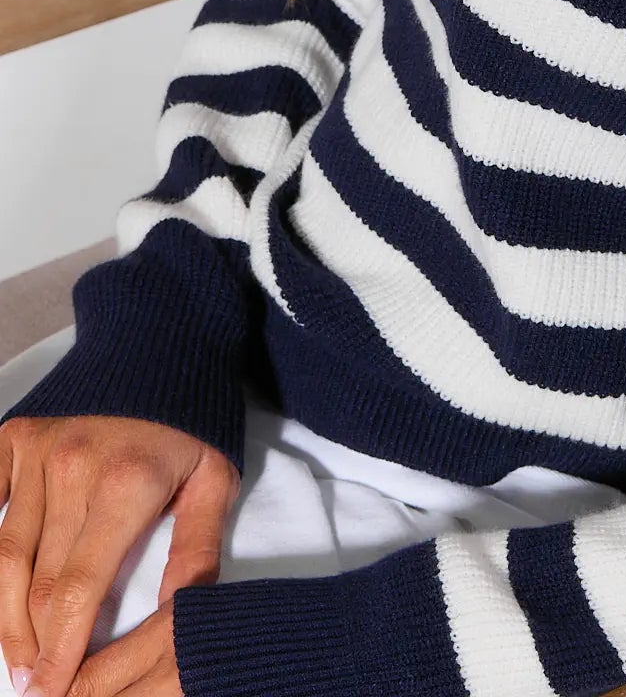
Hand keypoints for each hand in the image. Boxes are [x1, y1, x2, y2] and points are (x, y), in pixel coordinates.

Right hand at [0, 414, 236, 696]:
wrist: (161, 353)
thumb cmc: (189, 428)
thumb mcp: (215, 482)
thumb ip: (196, 550)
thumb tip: (177, 616)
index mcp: (126, 483)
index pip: (80, 587)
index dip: (61, 649)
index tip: (52, 690)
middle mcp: (74, 466)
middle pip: (38, 581)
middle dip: (32, 644)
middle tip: (34, 685)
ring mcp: (39, 450)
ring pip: (4, 555)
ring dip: (4, 615)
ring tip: (15, 655)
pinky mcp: (15, 438)